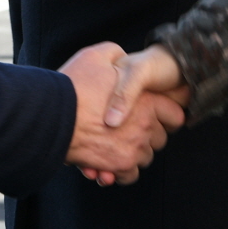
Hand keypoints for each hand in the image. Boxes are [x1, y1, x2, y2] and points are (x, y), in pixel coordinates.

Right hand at [59, 43, 186, 185]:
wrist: (51, 117)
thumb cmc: (73, 87)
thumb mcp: (94, 56)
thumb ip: (113, 53)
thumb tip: (120, 55)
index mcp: (145, 100)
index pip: (175, 115)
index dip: (167, 116)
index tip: (157, 116)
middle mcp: (144, 127)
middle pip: (160, 139)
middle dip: (148, 136)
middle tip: (129, 130)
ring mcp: (133, 149)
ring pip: (145, 157)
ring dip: (133, 153)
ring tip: (115, 145)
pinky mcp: (118, 166)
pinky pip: (130, 175)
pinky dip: (121, 173)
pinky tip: (110, 163)